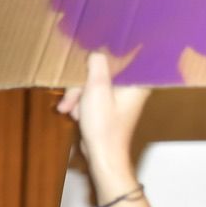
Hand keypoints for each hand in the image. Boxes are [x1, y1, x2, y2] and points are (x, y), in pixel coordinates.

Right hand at [56, 52, 148, 189]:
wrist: (102, 154)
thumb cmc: (104, 124)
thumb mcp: (97, 88)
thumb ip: (97, 65)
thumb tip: (97, 51)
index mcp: (136, 83)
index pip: (125, 57)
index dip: (106, 54)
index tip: (92, 57)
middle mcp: (131, 88)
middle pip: (101, 72)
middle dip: (81, 84)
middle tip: (71, 97)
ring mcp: (119, 98)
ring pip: (92, 83)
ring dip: (77, 95)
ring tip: (69, 110)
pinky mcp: (109, 107)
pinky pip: (91, 96)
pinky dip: (80, 103)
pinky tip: (73, 113)